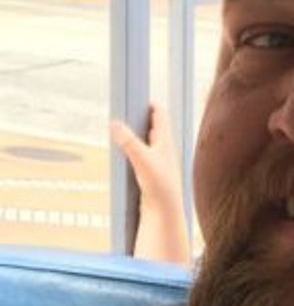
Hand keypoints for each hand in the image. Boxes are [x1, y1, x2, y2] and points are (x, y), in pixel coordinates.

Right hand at [110, 104, 191, 264]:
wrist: (165, 212)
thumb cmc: (160, 186)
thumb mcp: (142, 160)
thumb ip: (128, 141)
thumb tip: (114, 123)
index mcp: (166, 140)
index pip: (160, 113)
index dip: (149, 102)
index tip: (135, 93)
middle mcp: (164, 147)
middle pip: (152, 124)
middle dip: (138, 116)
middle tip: (123, 108)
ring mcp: (158, 159)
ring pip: (145, 139)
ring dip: (134, 133)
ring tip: (119, 127)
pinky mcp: (151, 171)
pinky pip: (141, 153)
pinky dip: (132, 148)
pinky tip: (123, 152)